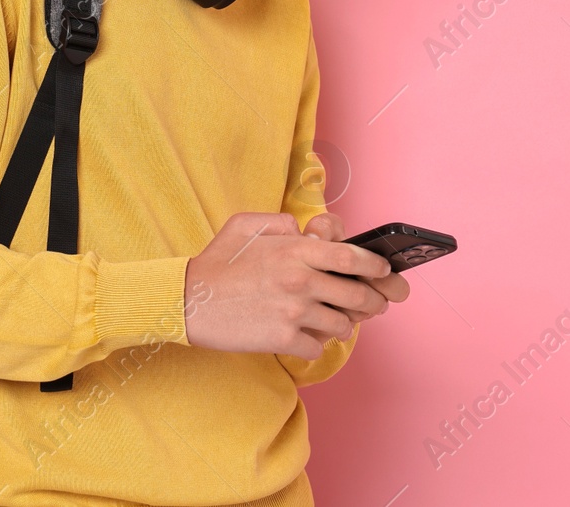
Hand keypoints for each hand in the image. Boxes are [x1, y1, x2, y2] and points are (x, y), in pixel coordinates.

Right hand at [183, 211, 396, 360]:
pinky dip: (314, 345)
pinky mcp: (283, 339)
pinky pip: (318, 348)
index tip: (382, 270)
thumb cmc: (217, 262)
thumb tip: (304, 230)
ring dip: (341, 324)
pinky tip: (302, 337)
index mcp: (293, 250)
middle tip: (373, 303)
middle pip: (357, 294)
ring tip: (331, 321)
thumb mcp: (245, 225)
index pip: (350, 256)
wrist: (187, 301)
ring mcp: (292, 312)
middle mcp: (299, 280)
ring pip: (342, 325)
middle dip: (372, 301)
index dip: (374, 265)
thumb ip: (281, 222)